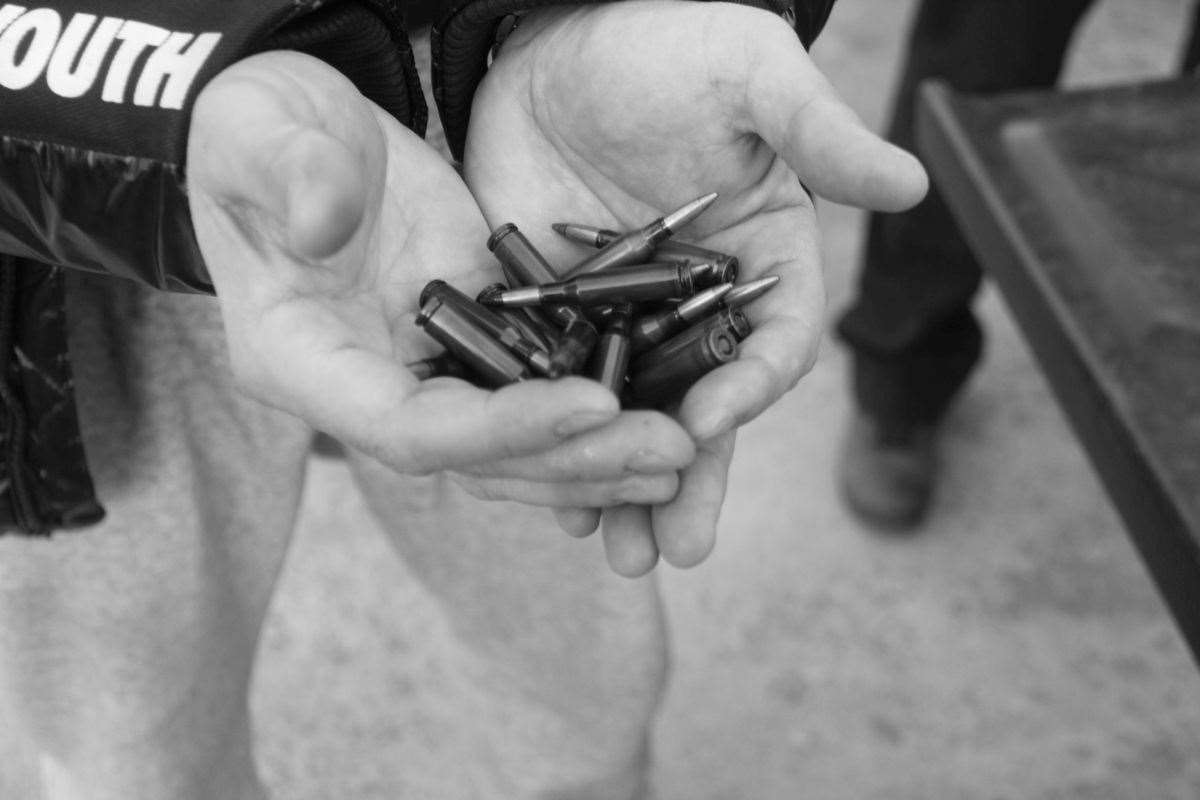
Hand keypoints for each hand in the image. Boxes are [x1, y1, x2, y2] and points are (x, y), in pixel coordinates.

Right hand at [186, 50, 695, 511]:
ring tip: (686, 452)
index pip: (410, 430)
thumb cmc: (261, 129)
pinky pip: (536, 393)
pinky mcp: (470, 343)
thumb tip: (326, 221)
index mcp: (304, 363)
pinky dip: (596, 410)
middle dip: (576, 460)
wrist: (300, 130)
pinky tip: (667, 408)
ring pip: (515, 445)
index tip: (596, 404)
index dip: (503, 429)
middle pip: (479, 458)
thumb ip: (292, 175)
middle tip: (674, 452)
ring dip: (599, 455)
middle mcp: (370, 391)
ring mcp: (423, 374)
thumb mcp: (261, 133)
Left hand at [464, 1, 927, 574]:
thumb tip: (912, 183)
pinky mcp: (560, 320)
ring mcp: (628, 321)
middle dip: (692, 479)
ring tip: (616, 553)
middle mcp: (702, 307)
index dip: (750, 387)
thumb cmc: (665, 45)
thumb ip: (818, 133)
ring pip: (633, 419)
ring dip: (624, 487)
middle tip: (677, 550)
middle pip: (707, 406)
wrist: (554, 39)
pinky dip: (553, 444)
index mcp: (765, 260)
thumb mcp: (749, 74)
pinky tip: (541, 495)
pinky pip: (560, 393)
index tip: (709, 422)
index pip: (774, 341)